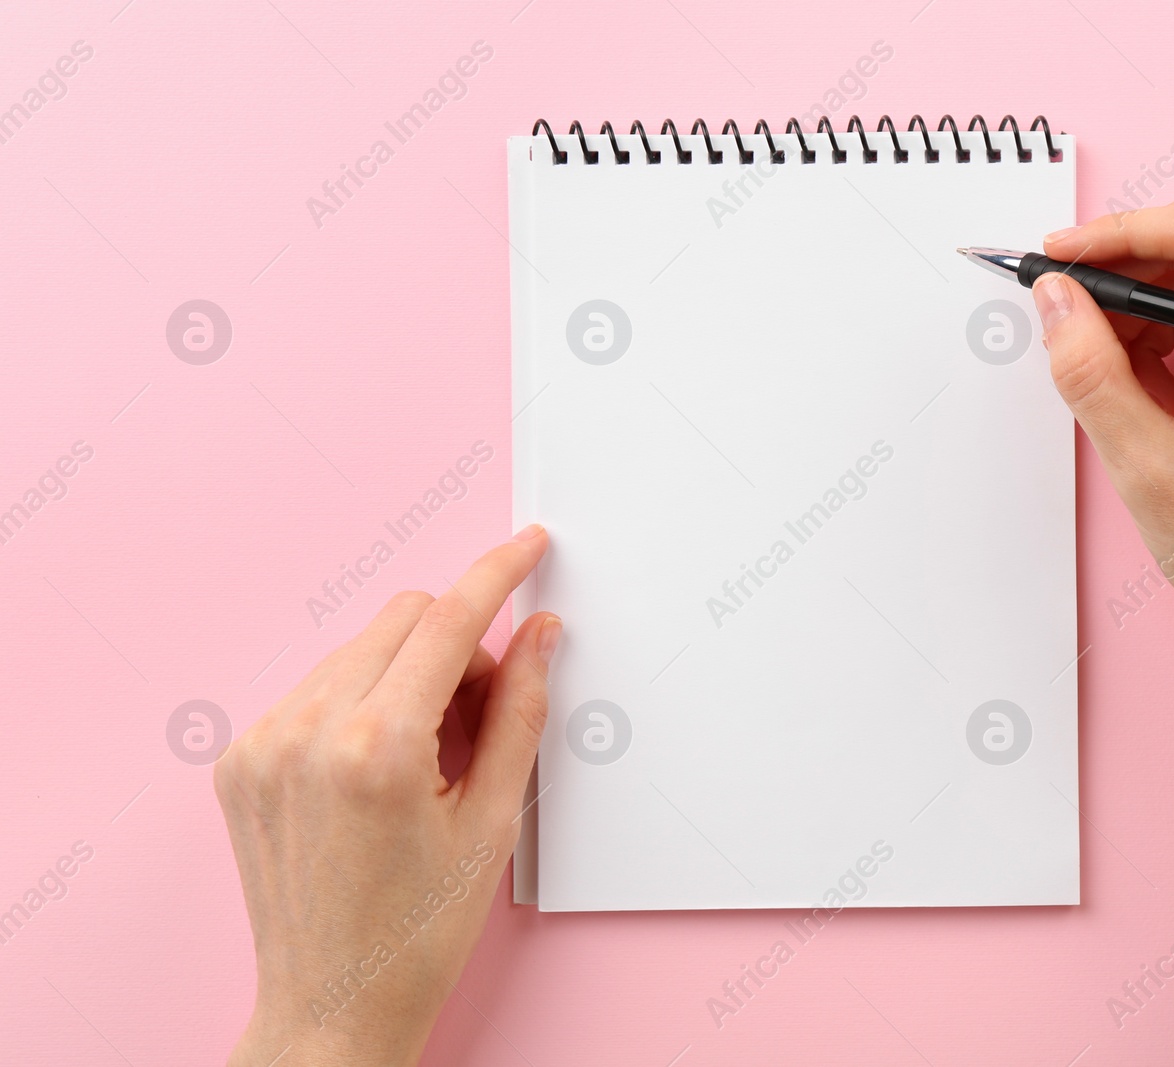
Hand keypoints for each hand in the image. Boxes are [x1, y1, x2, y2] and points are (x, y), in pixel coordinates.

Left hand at [216, 528, 557, 1066]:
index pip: (447, 620)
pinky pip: (317, 686)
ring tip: (433, 751)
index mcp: (376, 748)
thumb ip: (520, 711)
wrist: (332, 1005)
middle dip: (457, 641)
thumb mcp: (494, 822)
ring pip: (359, 648)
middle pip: (401, 618)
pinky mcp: (239, 759)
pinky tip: (383, 763)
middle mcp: (306, 732)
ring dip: (409, 670)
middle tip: (486, 707)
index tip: (527, 547)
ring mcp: (262, 744)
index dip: (496, 574)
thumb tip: (539, 634)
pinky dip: (362, 698)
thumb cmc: (418, 933)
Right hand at [1034, 200, 1173, 653]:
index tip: (1057, 256)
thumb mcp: (1143, 462)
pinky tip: (1133, 400)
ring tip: (1100, 382)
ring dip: (1132, 324)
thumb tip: (1054, 300)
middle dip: (1118, 281)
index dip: (1119, 235)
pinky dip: (1153, 353)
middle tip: (1055, 312)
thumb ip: (1090, 372)